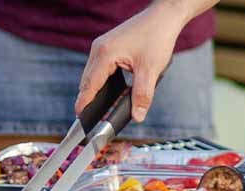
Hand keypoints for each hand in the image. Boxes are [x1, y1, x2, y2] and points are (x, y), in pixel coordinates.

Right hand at [75, 2, 184, 122]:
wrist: (164, 17)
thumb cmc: (157, 37)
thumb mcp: (150, 71)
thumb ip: (142, 96)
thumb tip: (137, 116)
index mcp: (105, 54)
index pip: (89, 85)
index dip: (83, 103)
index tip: (79, 118)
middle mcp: (99, 49)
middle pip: (87, 81)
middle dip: (88, 100)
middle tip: (90, 119)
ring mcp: (101, 47)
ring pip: (92, 76)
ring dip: (95, 91)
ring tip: (98, 109)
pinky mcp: (107, 47)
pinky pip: (99, 70)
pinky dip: (101, 83)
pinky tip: (108, 93)